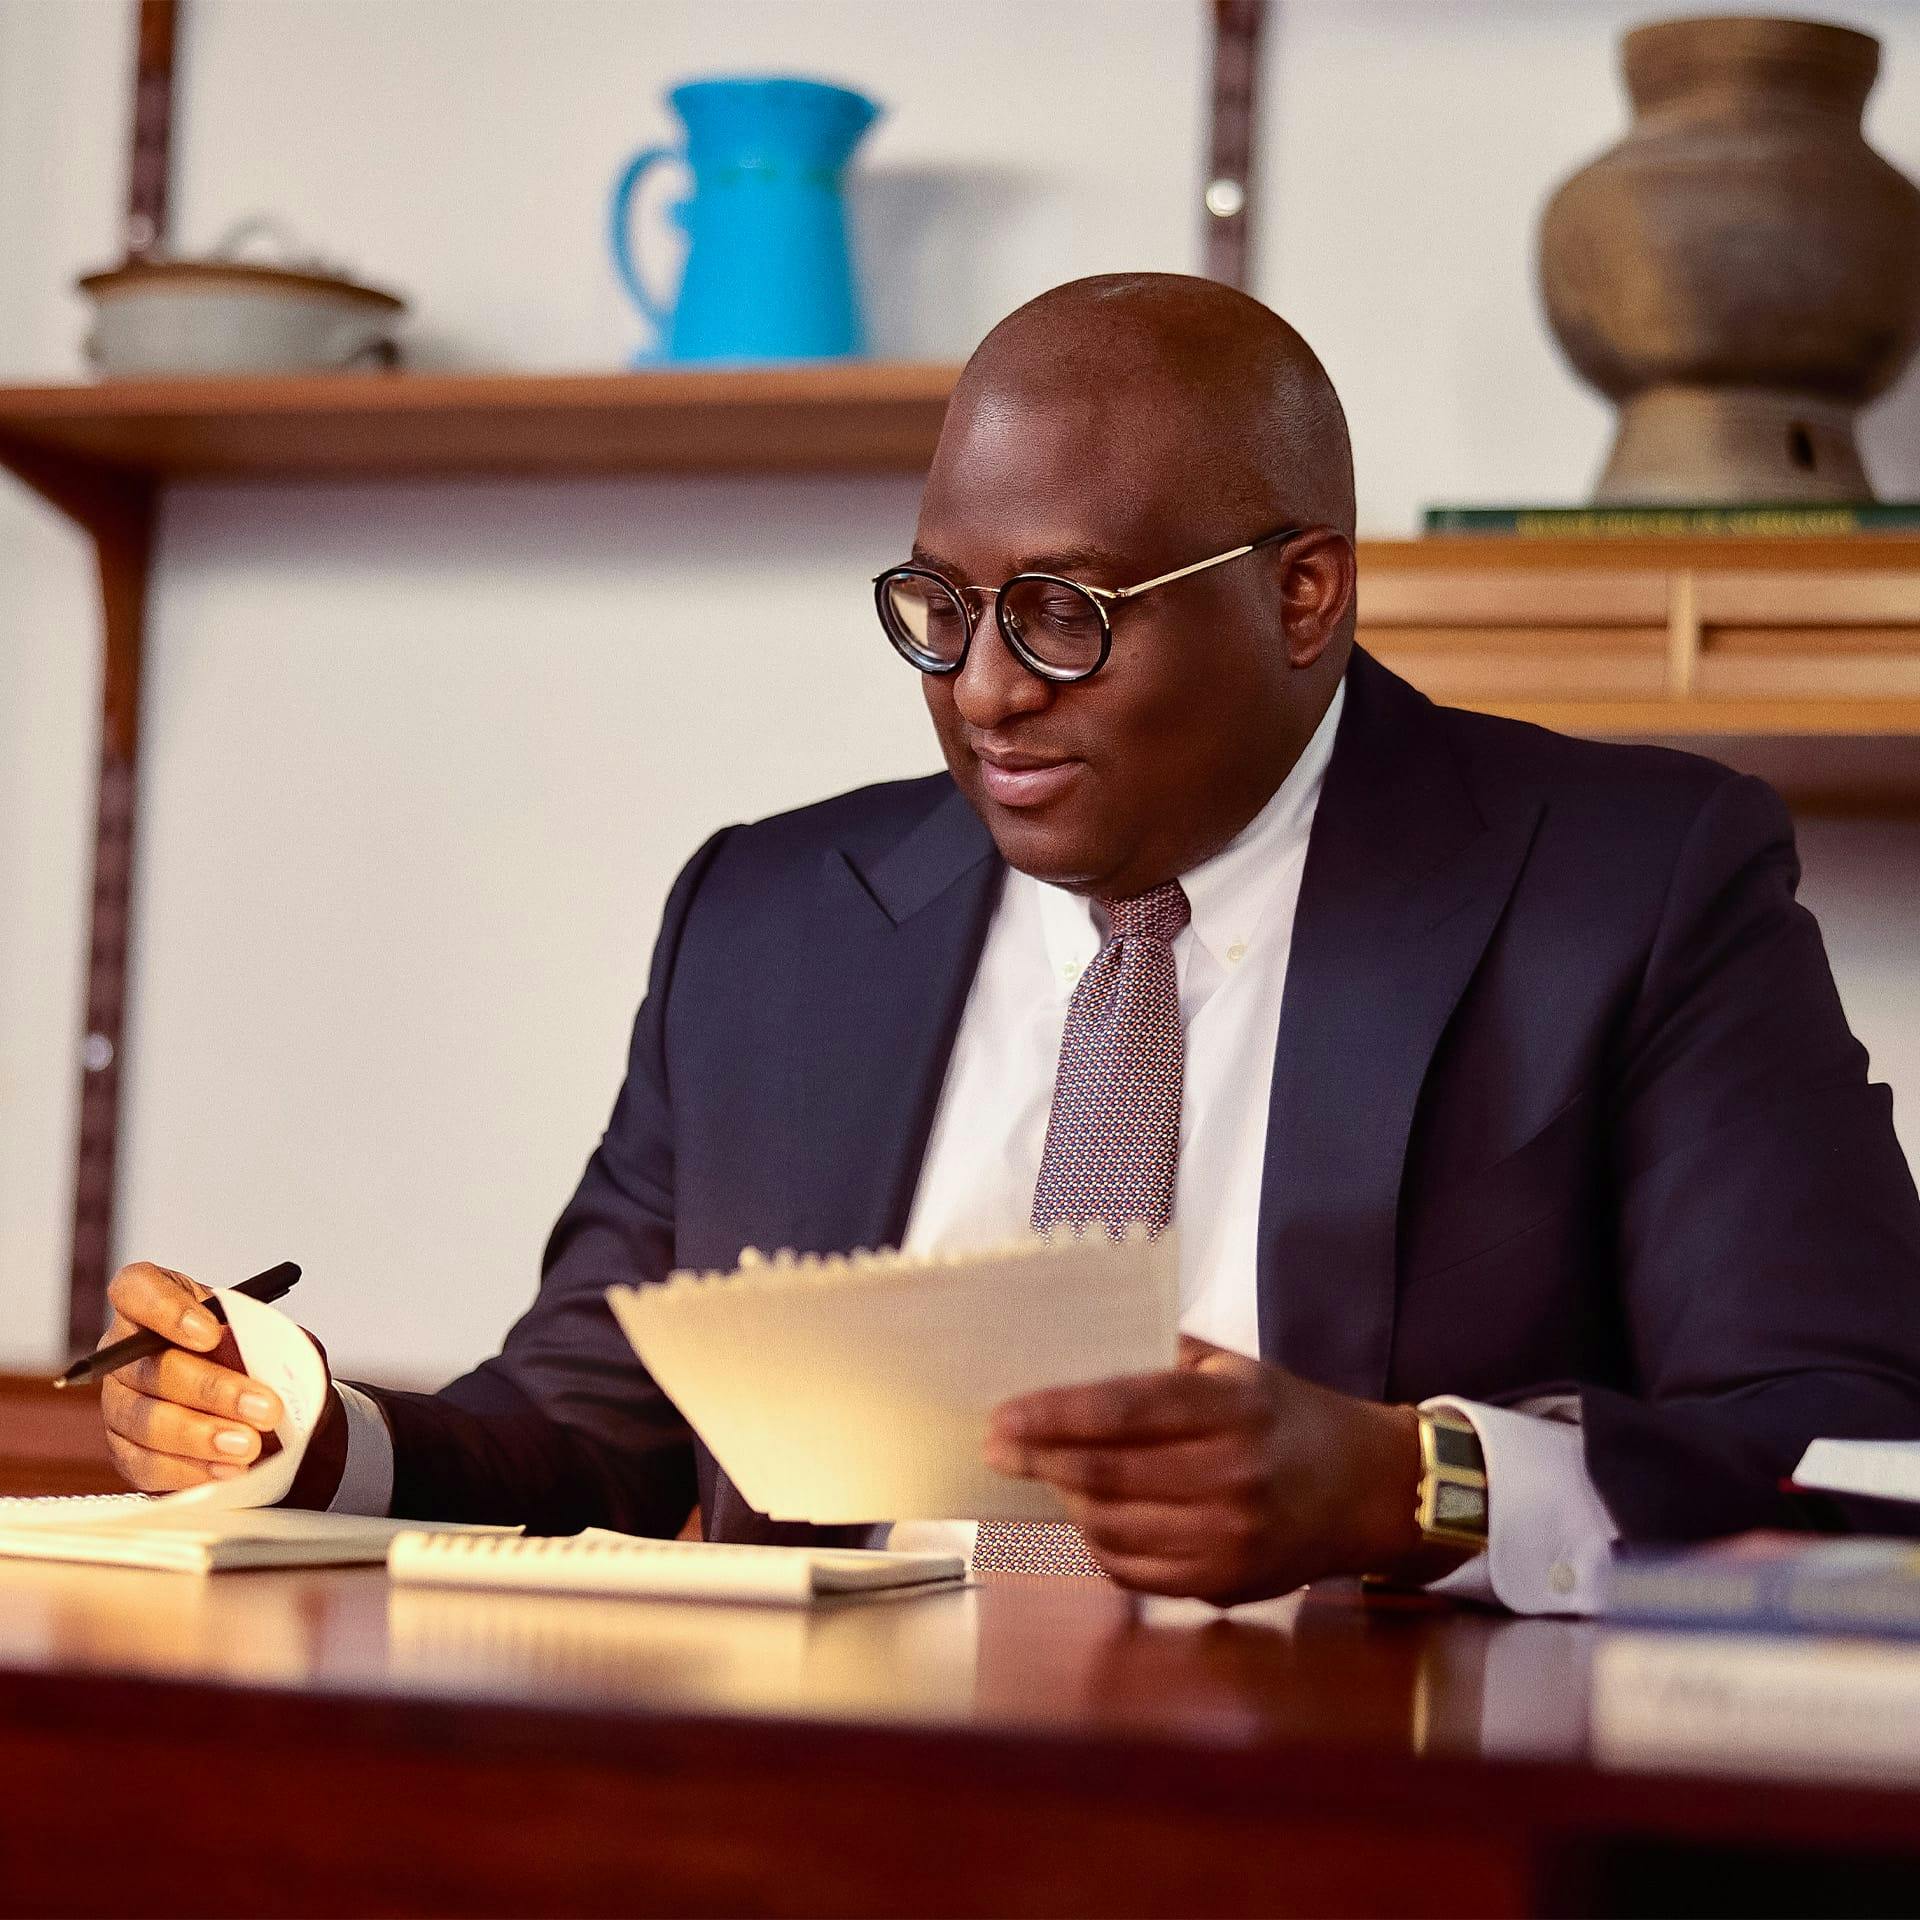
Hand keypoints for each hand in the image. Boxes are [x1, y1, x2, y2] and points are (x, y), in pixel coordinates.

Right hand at [97, 1262, 287, 1491]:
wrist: (252, 1397)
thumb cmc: (251, 1352)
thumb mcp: (264, 1332)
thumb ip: (264, 1339)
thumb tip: (275, 1365)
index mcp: (153, 1301)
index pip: (137, 1290)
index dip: (166, 1310)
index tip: (212, 1333)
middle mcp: (125, 1350)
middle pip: (150, 1367)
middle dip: (212, 1390)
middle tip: (264, 1409)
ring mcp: (119, 1401)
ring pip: (146, 1420)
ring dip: (202, 1435)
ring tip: (249, 1446)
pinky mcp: (124, 1449)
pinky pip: (146, 1464)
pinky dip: (191, 1470)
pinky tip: (227, 1470)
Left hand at [984, 1337, 1451, 1604]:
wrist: (1373, 1491)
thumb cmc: (1293, 1419)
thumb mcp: (1240, 1369)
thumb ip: (1166, 1363)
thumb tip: (1079, 1358)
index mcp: (1232, 1409)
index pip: (1123, 1410)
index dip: (1053, 1415)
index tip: (1003, 1416)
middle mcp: (1231, 1476)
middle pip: (1108, 1474)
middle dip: (1039, 1460)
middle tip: (997, 1447)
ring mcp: (1229, 1539)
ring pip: (1112, 1528)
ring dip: (1065, 1502)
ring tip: (1047, 1477)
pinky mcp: (1227, 1584)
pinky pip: (1135, 1573)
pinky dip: (1099, 1545)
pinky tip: (1090, 1517)